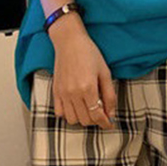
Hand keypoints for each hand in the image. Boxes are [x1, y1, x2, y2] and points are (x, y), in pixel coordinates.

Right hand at [47, 13, 116, 129]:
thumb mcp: (105, 73)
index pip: (97, 115)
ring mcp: (63, 93)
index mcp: (88, 88)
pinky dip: (68, 114)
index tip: (109, 124)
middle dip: (96, 120)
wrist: (69, 41)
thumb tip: (111, 113)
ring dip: (82, 119)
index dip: (105, 123)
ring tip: (88, 110)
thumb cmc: (89, 53)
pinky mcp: (55, 92)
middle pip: (86, 120)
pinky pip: (59, 113)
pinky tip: (76, 107)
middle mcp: (73, 93)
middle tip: (101, 113)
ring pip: (73, 120)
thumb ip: (109, 95)